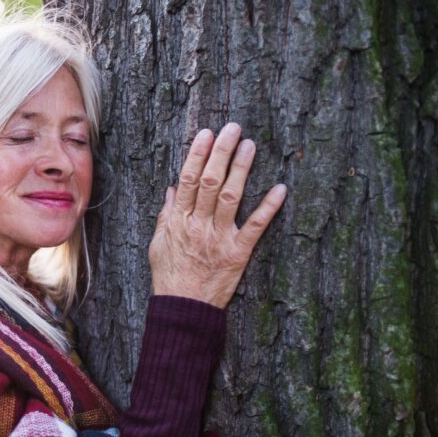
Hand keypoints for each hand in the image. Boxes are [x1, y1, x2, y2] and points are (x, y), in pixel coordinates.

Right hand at [149, 122, 286, 308]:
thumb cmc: (170, 276)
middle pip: (210, 181)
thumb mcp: (158, 244)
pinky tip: (279, 189)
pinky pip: (255, 227)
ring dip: (241, 170)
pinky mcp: (238, 253)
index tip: (205, 134)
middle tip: (232, 128)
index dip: (197, 155)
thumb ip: (166, 215)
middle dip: (221, 152)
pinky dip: (268, 208)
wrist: (183, 308)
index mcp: (178, 220)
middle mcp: (198, 225)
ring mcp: (219, 238)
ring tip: (249, 146)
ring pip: (231, 197)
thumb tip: (173, 190)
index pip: (188, 180)